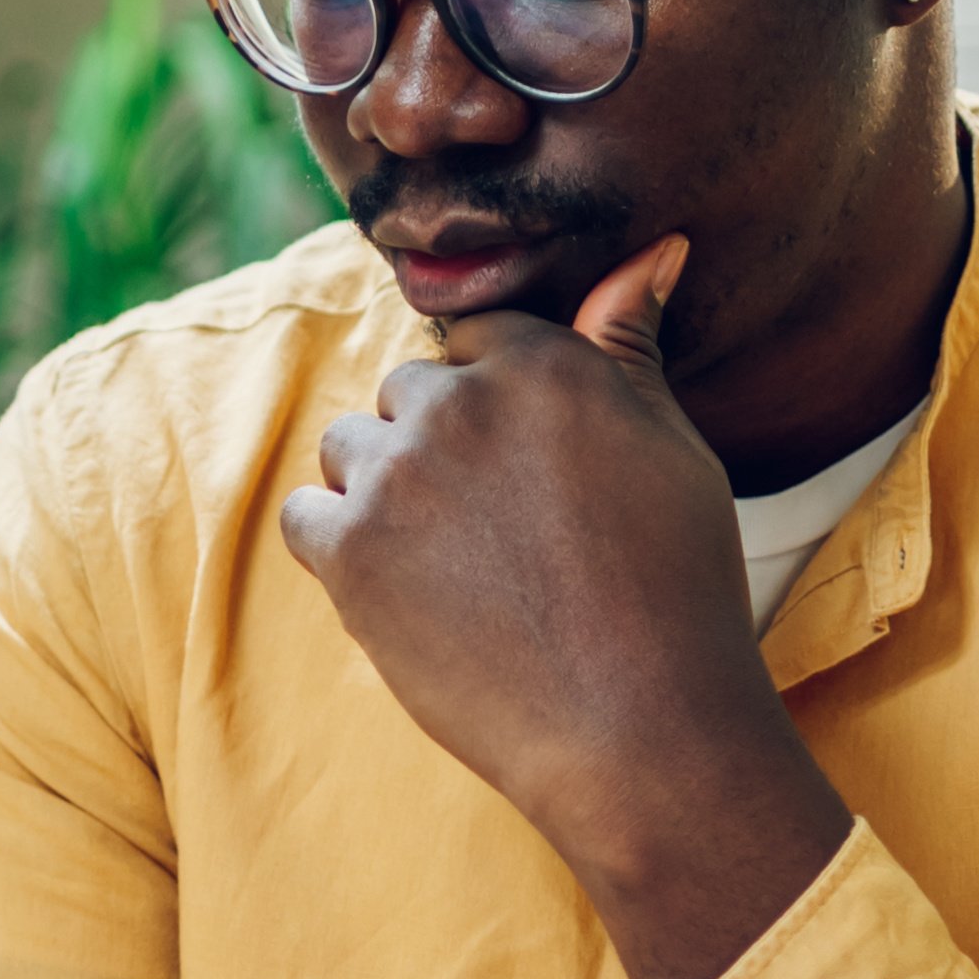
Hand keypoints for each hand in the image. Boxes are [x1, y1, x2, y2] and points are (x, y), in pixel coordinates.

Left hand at [277, 241, 854, 978]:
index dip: (493, 410)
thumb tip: (654, 249)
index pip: (474, 342)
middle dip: (435, 449)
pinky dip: (337, 549)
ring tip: (454, 570)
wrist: (640, 730)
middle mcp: (461, 402)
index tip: (521, 477)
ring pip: (349, 449)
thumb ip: (631, 348)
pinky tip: (402, 594)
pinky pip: (303, 517)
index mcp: (544, 364)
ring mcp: (398, 475)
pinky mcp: (350, 552)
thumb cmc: (675, 592)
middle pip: (406, 393)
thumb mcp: (673, 449)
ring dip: (381, 494)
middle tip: (496, 537)